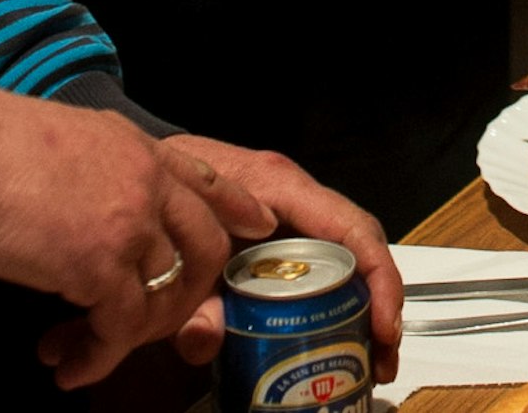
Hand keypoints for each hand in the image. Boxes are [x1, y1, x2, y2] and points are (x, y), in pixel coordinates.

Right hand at [0, 87, 265, 388]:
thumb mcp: (66, 135)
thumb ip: (97, 162)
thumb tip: (86, 190)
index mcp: (138, 148)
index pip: (206, 180)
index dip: (235, 207)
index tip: (255, 224)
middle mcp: (147, 183)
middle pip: (204, 246)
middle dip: (191, 291)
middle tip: (158, 321)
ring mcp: (130, 224)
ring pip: (164, 294)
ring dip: (133, 334)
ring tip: (94, 354)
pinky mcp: (99, 264)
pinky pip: (119, 326)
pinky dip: (100, 355)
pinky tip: (75, 366)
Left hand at [155, 136, 403, 381]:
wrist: (144, 171)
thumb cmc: (164, 192)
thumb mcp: (175, 246)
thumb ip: (190, 298)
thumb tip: (206, 339)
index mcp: (279, 188)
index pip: (352, 229)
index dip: (378, 279)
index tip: (384, 325)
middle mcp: (297, 196)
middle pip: (361, 249)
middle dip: (380, 305)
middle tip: (382, 356)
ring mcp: (294, 213)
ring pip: (348, 259)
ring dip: (364, 308)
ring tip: (367, 357)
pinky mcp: (283, 232)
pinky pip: (324, 263)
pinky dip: (336, 302)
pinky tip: (332, 338)